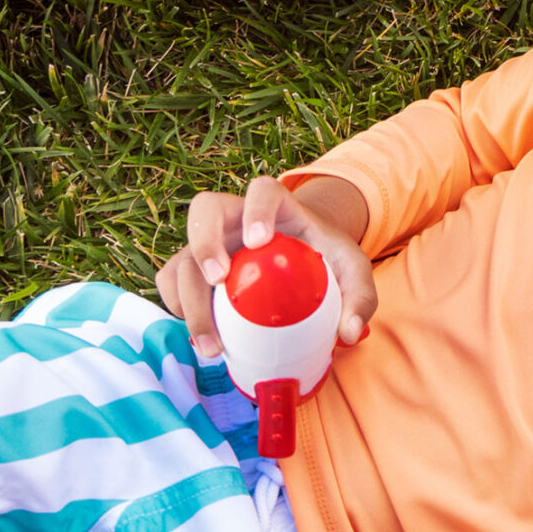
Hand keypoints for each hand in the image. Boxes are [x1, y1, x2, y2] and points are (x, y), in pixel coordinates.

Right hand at [156, 175, 376, 356]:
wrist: (303, 256)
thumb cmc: (327, 258)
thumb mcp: (354, 272)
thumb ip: (361, 298)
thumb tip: (351, 333)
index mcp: (278, 206)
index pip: (263, 190)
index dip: (256, 208)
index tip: (258, 240)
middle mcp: (236, 217)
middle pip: (205, 211)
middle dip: (204, 244)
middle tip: (217, 281)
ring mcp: (211, 242)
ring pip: (182, 254)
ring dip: (186, 295)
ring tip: (211, 341)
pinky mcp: (194, 267)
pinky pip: (171, 280)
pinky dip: (178, 306)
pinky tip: (200, 336)